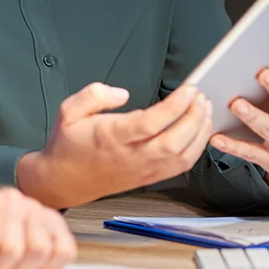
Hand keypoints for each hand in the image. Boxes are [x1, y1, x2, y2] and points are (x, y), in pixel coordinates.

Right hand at [14, 83, 214, 208]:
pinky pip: (181, 167)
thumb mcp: (68, 111)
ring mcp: (143, 169)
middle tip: (201, 96)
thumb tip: (121, 93)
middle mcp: (131, 156)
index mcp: (112, 137)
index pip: (151, 123)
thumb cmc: (68, 145)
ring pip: (183, 156)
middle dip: (194, 117)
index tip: (188, 89)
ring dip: (199, 132)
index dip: (175, 105)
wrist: (64, 179)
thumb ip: (93, 95)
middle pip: (174, 141)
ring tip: (204, 110)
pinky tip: (199, 132)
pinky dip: (197, 149)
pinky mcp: (150, 177)